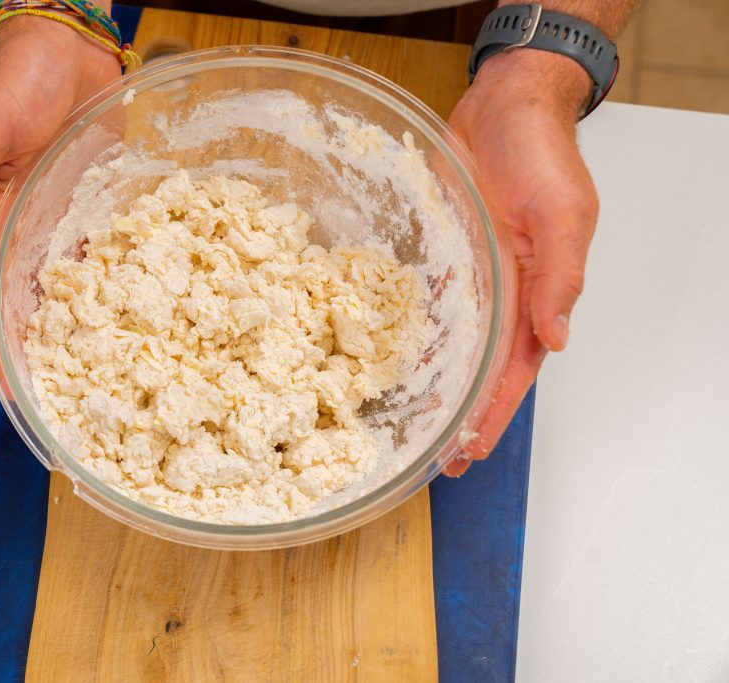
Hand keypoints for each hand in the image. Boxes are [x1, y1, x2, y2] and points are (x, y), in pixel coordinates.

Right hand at [0, 16, 120, 381]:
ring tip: (79, 356)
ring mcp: (57, 207)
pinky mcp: (90, 194)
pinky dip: (104, 271)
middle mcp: (20, 215)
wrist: (71, 45)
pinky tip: (117, 303)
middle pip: (18, 286)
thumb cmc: (18, 76)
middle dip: (23, 333)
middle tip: (38, 377)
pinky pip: (96, 242)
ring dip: (65, 312)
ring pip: (58, 273)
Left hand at [442, 49, 598, 475]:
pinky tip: (384, 359)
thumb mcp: (564, 214)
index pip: (514, 371)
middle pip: (478, 370)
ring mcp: (468, 278)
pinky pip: (420, 303)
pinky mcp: (439, 255)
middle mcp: (501, 295)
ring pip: (449, 344)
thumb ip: (561, 276)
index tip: (470, 451)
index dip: (492, 414)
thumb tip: (556, 339)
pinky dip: (406, 333)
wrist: (506, 107)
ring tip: (404, 423)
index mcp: (535, 294)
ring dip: (431, 384)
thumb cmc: (543, 154)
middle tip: (433, 458)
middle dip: (458, 415)